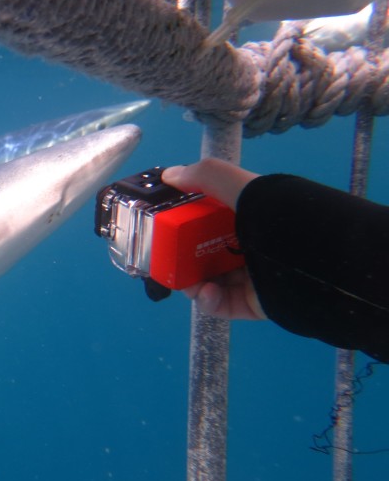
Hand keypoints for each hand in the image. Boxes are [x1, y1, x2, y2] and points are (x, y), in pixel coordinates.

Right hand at [161, 159, 265, 320]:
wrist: (312, 261)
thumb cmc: (275, 218)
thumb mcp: (241, 187)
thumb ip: (206, 176)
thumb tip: (169, 175)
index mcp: (246, 220)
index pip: (209, 223)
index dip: (185, 226)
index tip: (167, 230)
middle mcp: (248, 248)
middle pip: (203, 255)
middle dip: (182, 259)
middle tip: (170, 261)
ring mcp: (249, 278)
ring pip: (209, 283)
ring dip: (192, 283)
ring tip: (189, 283)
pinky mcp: (251, 304)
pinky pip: (222, 305)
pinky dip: (209, 301)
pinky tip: (207, 293)